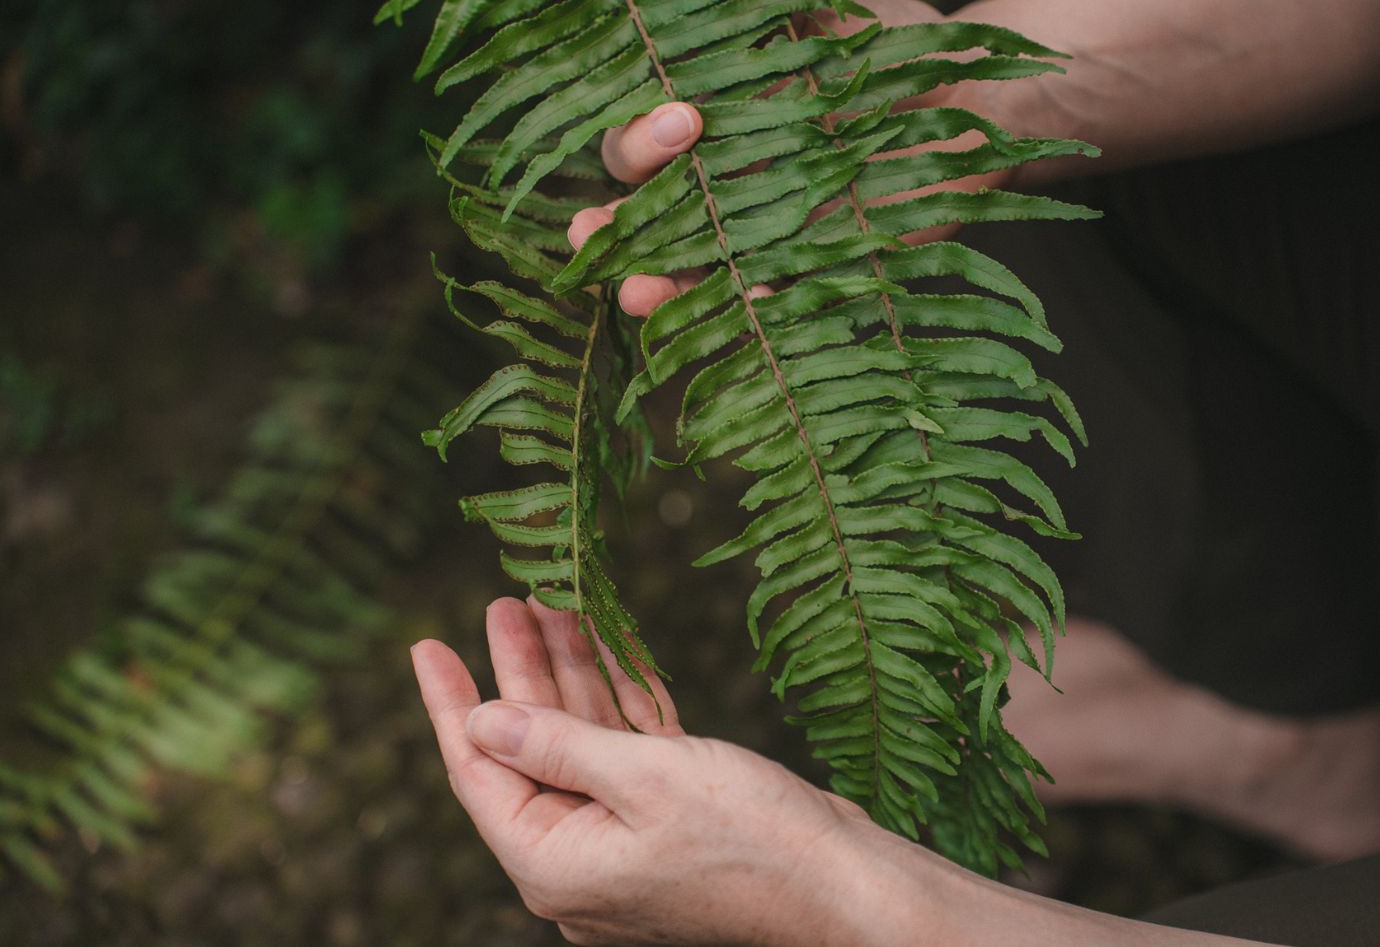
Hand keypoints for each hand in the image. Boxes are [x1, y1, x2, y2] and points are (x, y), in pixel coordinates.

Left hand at [410, 596, 878, 945]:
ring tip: (556, 605)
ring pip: (585, 745)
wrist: (845, 886)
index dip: (451, 703)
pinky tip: (614, 649)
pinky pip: (632, 757)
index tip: (427, 645)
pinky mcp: (674, 825)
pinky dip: (622, 705)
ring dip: (575, 676)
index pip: (480, 773)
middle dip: (523, 672)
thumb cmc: (750, 839)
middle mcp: (583, 859)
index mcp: (555, 864)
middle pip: (533, 750)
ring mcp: (629, 843)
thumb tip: (480, 723)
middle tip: (509, 602)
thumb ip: (555, 744)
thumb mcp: (642, 779)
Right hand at [569, 0, 997, 318]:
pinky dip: (756, 305)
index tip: (683, 117)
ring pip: (690, 260)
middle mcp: (725, 170)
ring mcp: (765, 225)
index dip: (638, 130)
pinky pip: (774, 293)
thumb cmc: (894, 47)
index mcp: (712, 106)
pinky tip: (743, 306)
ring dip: (655, 282)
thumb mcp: (833, 14)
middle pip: (647, 201)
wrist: (977, 100)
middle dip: (619, 217)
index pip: (641, 126)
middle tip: (600, 224)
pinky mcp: (815, 265)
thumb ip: (777, 11)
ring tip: (630, 293)